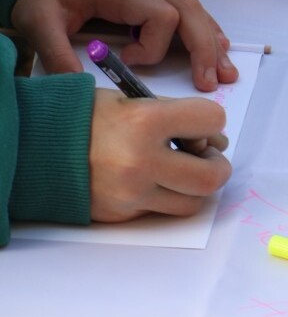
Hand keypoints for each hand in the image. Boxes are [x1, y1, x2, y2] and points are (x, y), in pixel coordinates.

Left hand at [10, 0, 234, 90]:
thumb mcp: (38, 22)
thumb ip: (55, 53)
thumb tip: (79, 89)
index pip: (161, 14)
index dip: (154, 46)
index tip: (127, 62)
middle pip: (189, 8)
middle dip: (203, 46)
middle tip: (211, 82)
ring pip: (194, 7)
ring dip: (211, 39)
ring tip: (225, 71)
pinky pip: (186, 7)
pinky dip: (204, 28)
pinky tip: (218, 46)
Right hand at [89, 89, 229, 221]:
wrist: (42, 147)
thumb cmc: (90, 116)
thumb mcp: (134, 100)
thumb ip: (174, 115)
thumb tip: (209, 136)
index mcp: (146, 122)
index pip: (211, 121)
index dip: (213, 122)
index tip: (204, 124)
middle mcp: (142, 162)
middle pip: (210, 177)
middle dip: (217, 165)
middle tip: (207, 156)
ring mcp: (132, 194)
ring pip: (191, 203)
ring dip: (195, 187)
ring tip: (183, 170)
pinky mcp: (123, 215)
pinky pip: (160, 211)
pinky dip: (166, 197)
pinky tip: (154, 179)